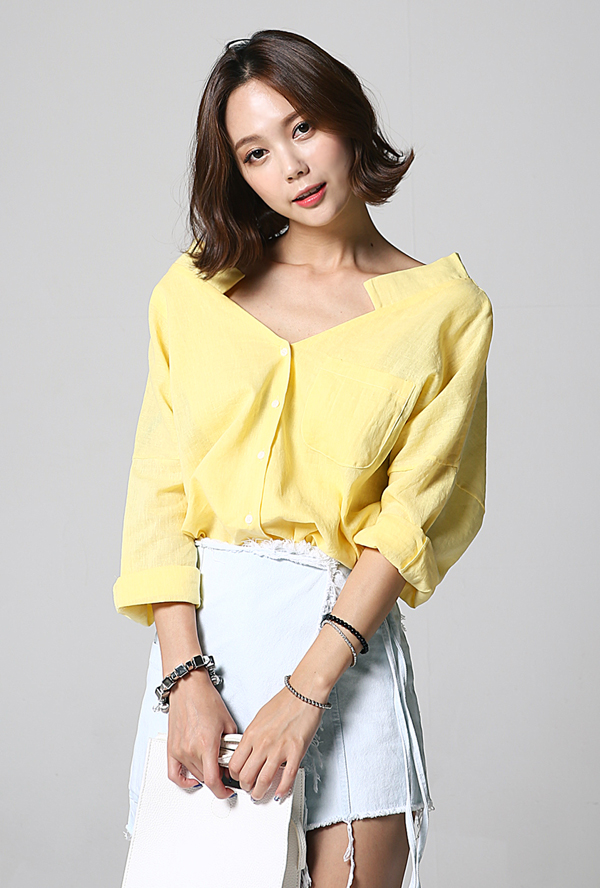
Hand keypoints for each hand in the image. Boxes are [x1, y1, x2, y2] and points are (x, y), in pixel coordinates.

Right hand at [166, 668, 238, 799]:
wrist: (188, 687)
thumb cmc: (206, 700)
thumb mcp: (227, 722)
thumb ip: (232, 743)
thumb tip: (235, 757)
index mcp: (206, 745)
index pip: (213, 781)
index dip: (222, 791)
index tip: (229, 791)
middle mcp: (191, 750)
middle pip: (205, 779)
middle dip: (218, 778)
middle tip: (225, 770)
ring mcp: (179, 751)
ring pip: (194, 775)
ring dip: (205, 775)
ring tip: (212, 764)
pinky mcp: (171, 748)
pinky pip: (174, 773)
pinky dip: (183, 781)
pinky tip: (192, 780)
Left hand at [227, 685, 323, 800]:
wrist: (303, 694)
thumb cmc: (284, 702)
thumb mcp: (259, 718)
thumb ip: (252, 737)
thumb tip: (248, 751)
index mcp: (251, 734)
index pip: (234, 763)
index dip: (234, 775)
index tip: (237, 778)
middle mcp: (262, 743)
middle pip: (246, 776)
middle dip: (245, 787)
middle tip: (248, 788)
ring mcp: (279, 749)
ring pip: (263, 781)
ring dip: (260, 792)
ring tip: (260, 794)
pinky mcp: (295, 752)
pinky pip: (287, 778)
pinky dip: (282, 790)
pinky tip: (281, 793)